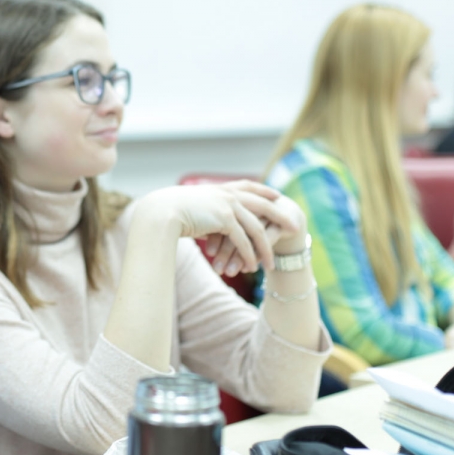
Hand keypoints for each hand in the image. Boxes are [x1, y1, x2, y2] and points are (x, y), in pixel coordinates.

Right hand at [140, 181, 293, 275]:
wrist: (160, 213)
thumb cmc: (168, 212)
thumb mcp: (191, 209)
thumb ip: (207, 215)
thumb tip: (211, 229)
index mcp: (219, 189)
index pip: (248, 187)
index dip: (263, 191)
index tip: (276, 195)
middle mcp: (227, 194)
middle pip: (263, 205)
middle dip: (280, 216)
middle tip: (294, 226)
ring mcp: (228, 205)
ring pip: (255, 229)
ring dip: (264, 249)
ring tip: (271, 264)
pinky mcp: (225, 219)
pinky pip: (244, 240)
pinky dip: (249, 255)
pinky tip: (253, 267)